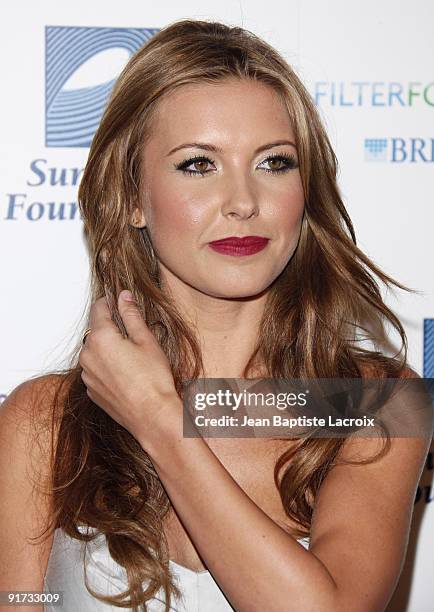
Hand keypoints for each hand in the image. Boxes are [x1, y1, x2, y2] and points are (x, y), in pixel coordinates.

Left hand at [78, 290, 180, 444]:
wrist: (152, 416)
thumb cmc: (153, 379)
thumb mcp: (146, 341)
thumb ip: (131, 315)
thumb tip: (124, 296)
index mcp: (101, 338)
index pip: (99, 309)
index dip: (109, 302)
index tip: (118, 300)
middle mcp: (88, 355)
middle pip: (96, 331)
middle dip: (111, 328)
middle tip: (133, 334)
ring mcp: (87, 374)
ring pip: (95, 351)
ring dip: (108, 348)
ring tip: (132, 358)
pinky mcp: (91, 390)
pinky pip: (95, 370)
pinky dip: (106, 367)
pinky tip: (126, 374)